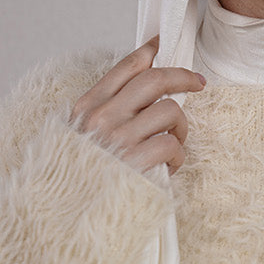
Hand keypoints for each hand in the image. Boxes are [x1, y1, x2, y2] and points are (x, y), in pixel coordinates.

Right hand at [70, 37, 204, 173]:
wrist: (66, 217)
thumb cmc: (82, 177)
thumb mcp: (82, 136)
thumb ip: (108, 110)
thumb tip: (142, 79)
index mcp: (87, 109)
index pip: (126, 67)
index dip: (151, 52)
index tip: (165, 46)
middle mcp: (102, 119)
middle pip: (154, 80)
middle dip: (182, 78)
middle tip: (198, 83)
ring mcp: (119, 140)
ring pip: (170, 111)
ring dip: (179, 128)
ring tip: (172, 145)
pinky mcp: (136, 163)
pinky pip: (172, 145)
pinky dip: (177, 157)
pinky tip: (167, 168)